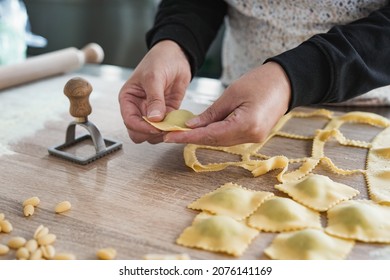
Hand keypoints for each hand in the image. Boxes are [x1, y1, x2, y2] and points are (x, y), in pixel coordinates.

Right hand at [119, 40, 191, 143]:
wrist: (177, 55)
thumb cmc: (160, 60)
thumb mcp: (154, 77)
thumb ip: (154, 99)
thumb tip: (154, 119)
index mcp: (128, 99)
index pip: (129, 121)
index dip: (141, 127)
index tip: (155, 127)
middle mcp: (138, 108)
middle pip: (138, 132)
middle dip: (150, 133)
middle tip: (164, 128)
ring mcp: (152, 112)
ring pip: (151, 134)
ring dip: (162, 133)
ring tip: (172, 125)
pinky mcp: (166, 113)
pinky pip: (166, 128)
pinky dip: (172, 129)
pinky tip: (178, 123)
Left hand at [164, 62, 290, 145]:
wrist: (286, 82)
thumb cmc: (261, 82)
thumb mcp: (232, 94)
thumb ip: (211, 113)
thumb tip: (192, 126)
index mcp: (246, 125)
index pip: (211, 135)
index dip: (188, 137)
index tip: (170, 136)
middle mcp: (251, 137)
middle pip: (215, 141)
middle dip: (192, 138)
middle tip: (171, 134)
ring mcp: (254, 138)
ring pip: (221, 141)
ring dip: (202, 137)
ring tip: (182, 132)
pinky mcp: (254, 135)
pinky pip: (229, 138)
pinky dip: (214, 134)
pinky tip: (202, 130)